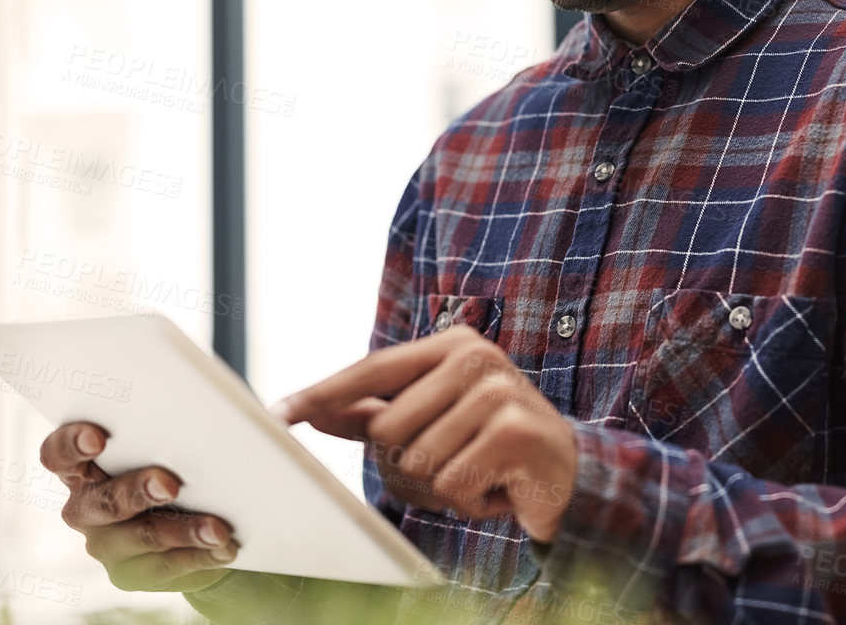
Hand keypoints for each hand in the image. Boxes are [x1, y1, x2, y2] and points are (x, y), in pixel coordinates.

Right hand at [40, 421, 240, 591]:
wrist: (188, 514)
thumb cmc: (170, 461)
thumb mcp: (165, 443)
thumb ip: (172, 430)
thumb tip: (230, 417)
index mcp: (82, 468)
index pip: (58, 455)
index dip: (70, 445)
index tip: (97, 438)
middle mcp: (85, 508)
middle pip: (103, 501)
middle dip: (137, 490)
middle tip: (169, 484)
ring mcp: (106, 545)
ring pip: (142, 536)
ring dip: (183, 531)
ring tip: (217, 529)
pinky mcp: (131, 574)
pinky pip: (167, 566)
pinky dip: (201, 556)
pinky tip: (225, 548)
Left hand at [276, 326, 577, 542]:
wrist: (566, 473)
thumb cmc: (488, 444)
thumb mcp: (430, 422)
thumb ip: (373, 415)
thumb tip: (313, 411)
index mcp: (450, 345)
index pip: (371, 370)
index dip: (323, 394)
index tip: (279, 414)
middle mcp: (475, 357)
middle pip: (388, 429)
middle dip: (409, 464)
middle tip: (452, 463)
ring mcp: (499, 391)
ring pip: (418, 461)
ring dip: (441, 486)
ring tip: (476, 473)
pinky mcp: (516, 431)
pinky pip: (453, 483)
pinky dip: (468, 500)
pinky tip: (496, 486)